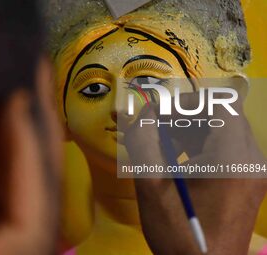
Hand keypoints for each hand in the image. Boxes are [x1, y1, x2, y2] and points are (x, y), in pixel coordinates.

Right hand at [123, 92, 266, 254]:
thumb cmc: (179, 234)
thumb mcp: (152, 187)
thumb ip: (143, 142)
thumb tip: (145, 113)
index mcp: (234, 157)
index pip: (220, 104)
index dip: (187, 101)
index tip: (160, 113)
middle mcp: (251, 159)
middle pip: (222, 115)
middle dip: (185, 116)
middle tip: (157, 127)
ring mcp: (252, 172)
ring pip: (222, 131)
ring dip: (191, 131)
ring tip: (163, 145)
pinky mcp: (246, 182)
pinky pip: (224, 149)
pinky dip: (200, 146)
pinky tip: (177, 160)